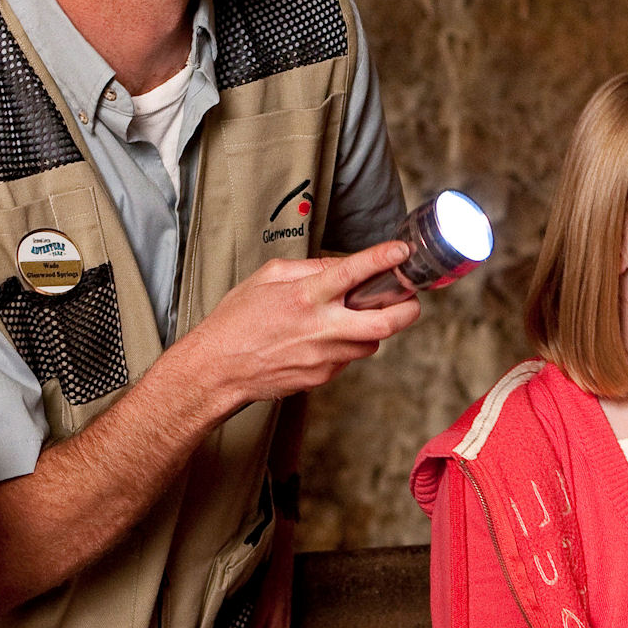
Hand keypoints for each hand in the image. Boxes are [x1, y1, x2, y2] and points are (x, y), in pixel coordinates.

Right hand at [168, 240, 425, 413]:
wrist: (217, 369)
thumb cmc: (236, 321)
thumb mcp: (267, 278)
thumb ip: (309, 268)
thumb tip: (341, 265)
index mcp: (305, 296)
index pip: (353, 272)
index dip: (383, 259)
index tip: (402, 250)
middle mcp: (319, 327)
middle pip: (385, 322)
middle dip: (408, 309)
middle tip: (410, 298)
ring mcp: (323, 356)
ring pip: (372, 343)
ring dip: (373, 328)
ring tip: (355, 317)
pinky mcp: (322, 377)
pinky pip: (348, 359)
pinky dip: (346, 345)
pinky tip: (324, 339)